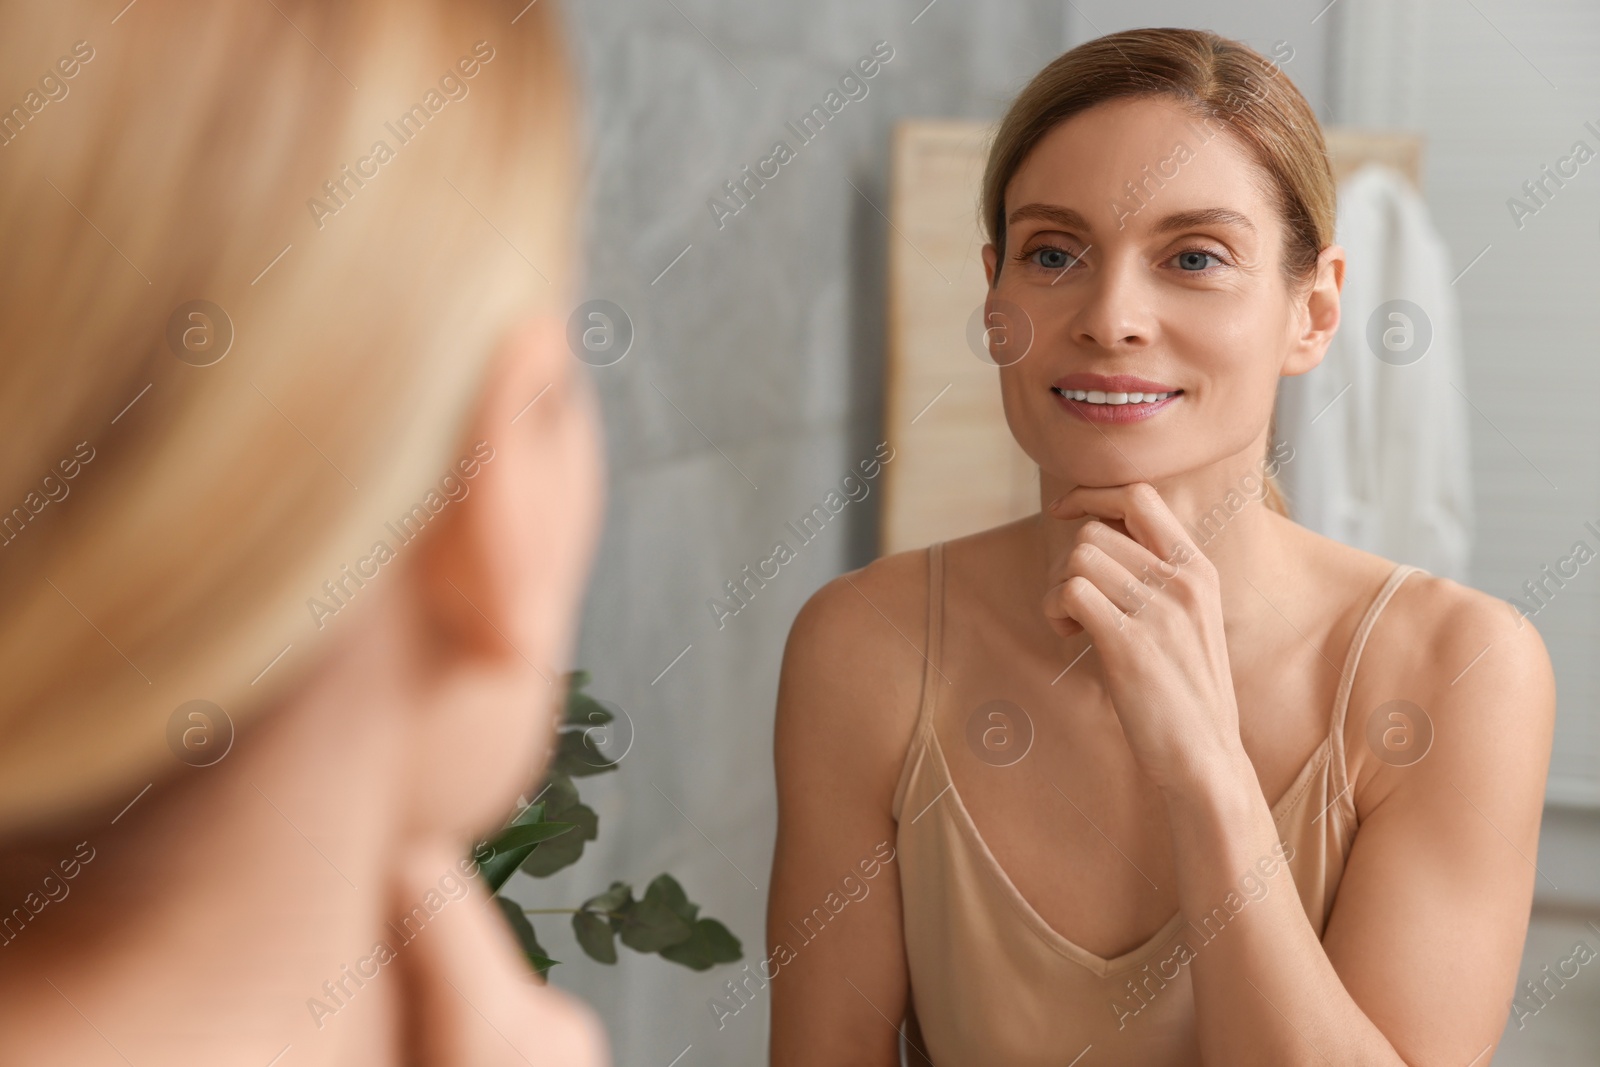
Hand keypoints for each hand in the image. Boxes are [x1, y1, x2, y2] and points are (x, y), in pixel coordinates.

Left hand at [1042, 483, 1244, 795]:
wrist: (1206, 760)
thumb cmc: (1186, 691)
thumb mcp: (1188, 618)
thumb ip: (1156, 575)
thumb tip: (1093, 537)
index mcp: (1199, 570)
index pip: (1139, 495)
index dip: (1091, 494)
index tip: (1063, 512)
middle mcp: (1183, 582)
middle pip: (1094, 531)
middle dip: (1067, 562)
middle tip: (1074, 604)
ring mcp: (1159, 613)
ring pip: (1077, 558)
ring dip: (1057, 588)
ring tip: (1073, 624)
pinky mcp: (1130, 646)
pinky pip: (1070, 592)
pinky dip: (1054, 610)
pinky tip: (1069, 637)